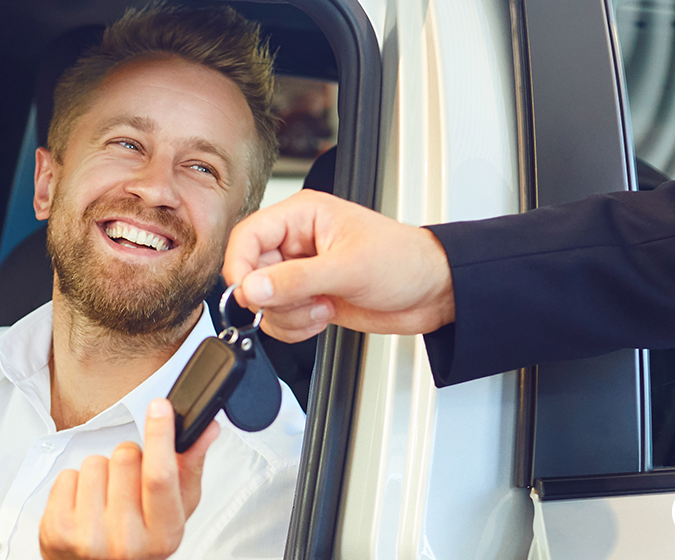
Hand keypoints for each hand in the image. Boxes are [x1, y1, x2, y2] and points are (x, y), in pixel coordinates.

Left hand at [39, 399, 219, 559]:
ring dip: (101, 472)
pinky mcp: (57, 531)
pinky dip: (75, 484)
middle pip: (126, 458)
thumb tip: (206, 430)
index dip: (161, 435)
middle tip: (129, 485)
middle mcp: (126, 541)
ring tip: (106, 498)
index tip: (161, 407)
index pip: (161, 476)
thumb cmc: (138, 542)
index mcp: (163, 535)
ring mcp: (88, 538)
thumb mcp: (174, 512)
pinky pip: (67, 475)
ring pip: (94, 462)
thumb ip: (189, 468)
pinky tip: (84, 506)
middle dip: (128, 459)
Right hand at [222, 189, 455, 341]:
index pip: (248, 235)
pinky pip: (280, 318)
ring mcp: (302, 273)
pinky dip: (295, 327)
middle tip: (301, 302)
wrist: (434, 293)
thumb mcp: (348, 268)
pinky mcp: (309, 298)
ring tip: (322, 307)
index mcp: (302, 215)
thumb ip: (296, 280)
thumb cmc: (404, 261)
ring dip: (288, 315)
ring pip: (264, 301)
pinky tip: (323, 316)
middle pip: (252, 272)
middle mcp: (297, 242)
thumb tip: (253, 288)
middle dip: (274, 297)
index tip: (248, 293)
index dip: (241, 265)